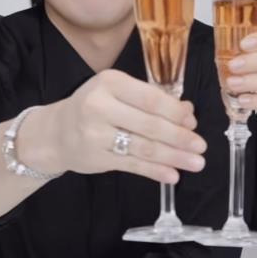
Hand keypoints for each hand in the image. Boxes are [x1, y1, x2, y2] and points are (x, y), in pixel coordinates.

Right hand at [46, 70, 207, 183]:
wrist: (55, 132)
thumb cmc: (94, 108)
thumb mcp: (119, 94)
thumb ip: (151, 101)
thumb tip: (188, 113)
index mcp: (110, 82)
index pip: (151, 98)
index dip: (176, 113)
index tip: (193, 123)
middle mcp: (100, 106)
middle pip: (150, 124)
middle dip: (180, 137)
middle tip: (201, 147)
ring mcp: (96, 133)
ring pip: (143, 147)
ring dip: (173, 157)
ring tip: (195, 163)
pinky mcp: (96, 157)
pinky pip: (132, 165)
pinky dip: (155, 171)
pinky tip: (172, 175)